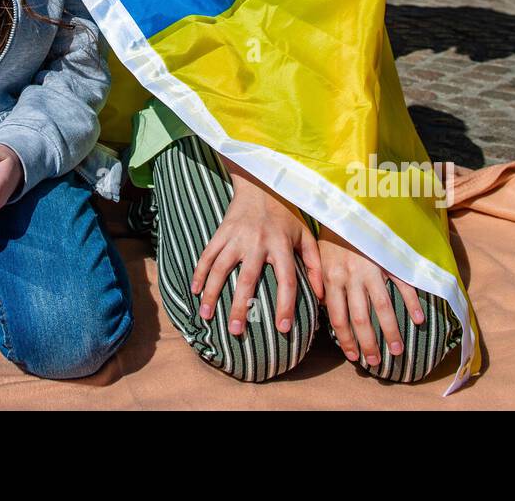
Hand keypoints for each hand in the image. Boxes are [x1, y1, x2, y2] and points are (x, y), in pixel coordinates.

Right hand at [191, 165, 323, 336]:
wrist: (261, 182)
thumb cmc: (287, 213)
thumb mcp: (306, 235)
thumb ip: (314, 265)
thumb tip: (320, 296)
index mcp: (281, 244)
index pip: (286, 280)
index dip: (285, 305)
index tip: (281, 328)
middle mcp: (258, 242)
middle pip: (248, 279)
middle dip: (240, 306)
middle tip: (235, 331)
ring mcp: (236, 236)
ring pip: (221, 268)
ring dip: (211, 292)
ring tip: (205, 315)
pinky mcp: (221, 231)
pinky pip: (207, 254)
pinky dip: (199, 272)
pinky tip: (194, 291)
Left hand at [316, 227, 424, 366]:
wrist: (347, 204)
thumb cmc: (331, 233)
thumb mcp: (318, 256)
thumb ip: (321, 282)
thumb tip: (323, 309)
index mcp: (332, 277)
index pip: (338, 317)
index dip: (345, 339)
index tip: (353, 356)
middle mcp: (351, 276)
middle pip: (360, 318)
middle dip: (368, 343)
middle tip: (376, 362)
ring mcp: (372, 269)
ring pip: (382, 307)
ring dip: (390, 331)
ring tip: (396, 350)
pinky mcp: (388, 260)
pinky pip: (403, 284)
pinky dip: (412, 303)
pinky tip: (418, 320)